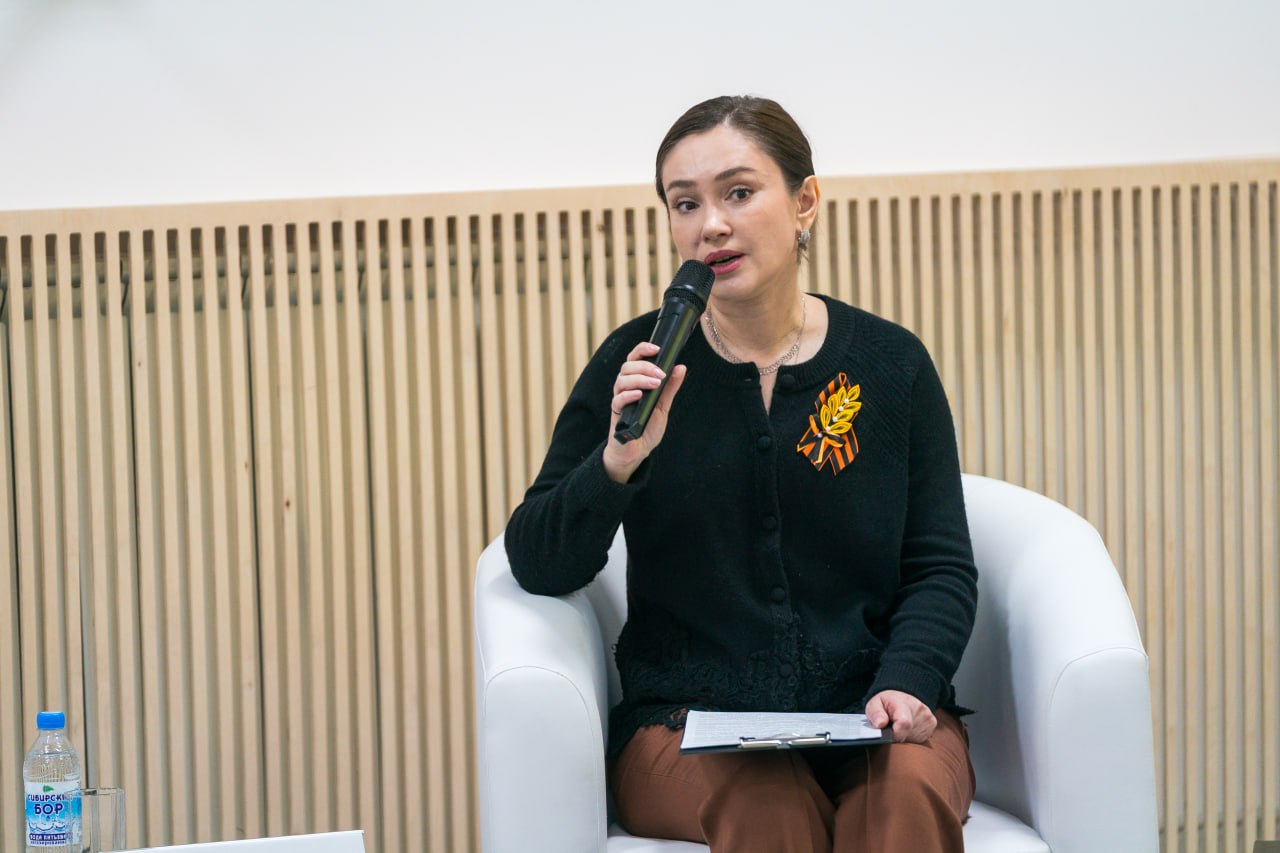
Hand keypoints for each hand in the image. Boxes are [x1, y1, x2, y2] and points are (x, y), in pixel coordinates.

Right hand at [602, 341, 686, 483]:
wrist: (637, 450)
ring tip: (656, 384)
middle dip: (645, 366)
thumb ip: (670, 387)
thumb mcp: (663, 405)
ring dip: (640, 379)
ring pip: (621, 380)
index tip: (656, 348)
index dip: (642, 349)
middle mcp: (624, 388)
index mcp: (635, 382)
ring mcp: (619, 400)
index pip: (634, 359)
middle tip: (661, 374)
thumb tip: (680, 367)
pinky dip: (629, 395)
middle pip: (627, 367)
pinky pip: (618, 400)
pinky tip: (640, 395)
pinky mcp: (617, 414)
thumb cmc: (647, 426)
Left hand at [865, 690, 936, 743]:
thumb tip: (880, 724)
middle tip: (890, 728)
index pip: (904, 724)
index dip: (893, 735)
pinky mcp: (932, 726)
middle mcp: (920, 711)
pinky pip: (920, 740)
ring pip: (913, 740)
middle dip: (896, 736)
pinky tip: (907, 729)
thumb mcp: (875, 703)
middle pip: (907, 735)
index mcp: (904, 704)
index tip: (886, 735)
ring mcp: (928, 719)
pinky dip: (911, 737)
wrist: (903, 698)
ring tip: (898, 727)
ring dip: (904, 737)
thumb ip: (875, 713)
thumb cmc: (887, 703)